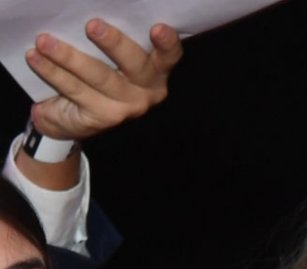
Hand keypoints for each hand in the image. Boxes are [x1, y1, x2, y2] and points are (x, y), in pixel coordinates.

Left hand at [25, 21, 182, 142]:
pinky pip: (75, 89)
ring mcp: (126, 106)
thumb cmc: (94, 75)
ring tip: (44, 41)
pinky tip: (35, 57)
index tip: (157, 27)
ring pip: (99, 76)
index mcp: (156, 70)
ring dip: (69, 56)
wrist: (72, 117)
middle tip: (92, 26)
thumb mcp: (110, 57)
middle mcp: (147, 90)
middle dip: (114, 43)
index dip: (167, 43)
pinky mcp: (103, 117)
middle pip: (135, 65)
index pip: (169, 56)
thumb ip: (112, 41)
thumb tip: (87, 8)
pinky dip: (52, 71)